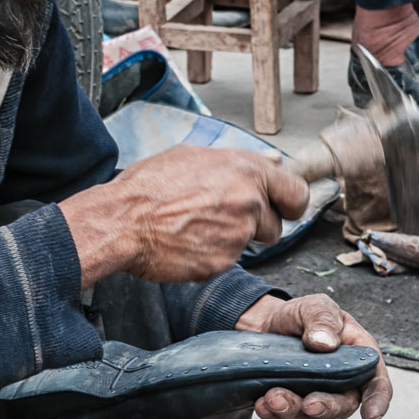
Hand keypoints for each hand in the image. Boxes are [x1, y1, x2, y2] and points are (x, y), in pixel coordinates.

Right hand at [59, 146, 309, 287]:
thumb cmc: (149, 187)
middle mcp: (248, 200)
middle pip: (276, 224)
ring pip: (251, 244)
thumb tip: (273, 161)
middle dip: (257, 225)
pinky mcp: (223, 261)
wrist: (121, 221)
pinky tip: (187, 243)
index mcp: (245, 169)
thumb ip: (238, 162)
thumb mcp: (192, 157)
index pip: (296, 192)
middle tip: (226, 221)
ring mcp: (238, 233)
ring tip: (199, 229)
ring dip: (234, 241)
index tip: (280, 209)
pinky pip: (227, 260)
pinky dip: (211, 256)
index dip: (288, 203)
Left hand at [235, 294, 392, 418]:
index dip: (377, 401)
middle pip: (343, 406)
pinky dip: (275, 415)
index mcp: (357, 358)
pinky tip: (261, 404)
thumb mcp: (315, 306)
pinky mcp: (294, 404)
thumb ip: (323, 320)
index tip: (370, 416)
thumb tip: (325, 344)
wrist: (267, 324)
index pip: (376, 384)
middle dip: (325, 408)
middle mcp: (342, 383)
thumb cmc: (301, 315)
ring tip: (271, 398)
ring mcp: (317, 396)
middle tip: (308, 404)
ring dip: (293, 411)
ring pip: (313, 417)